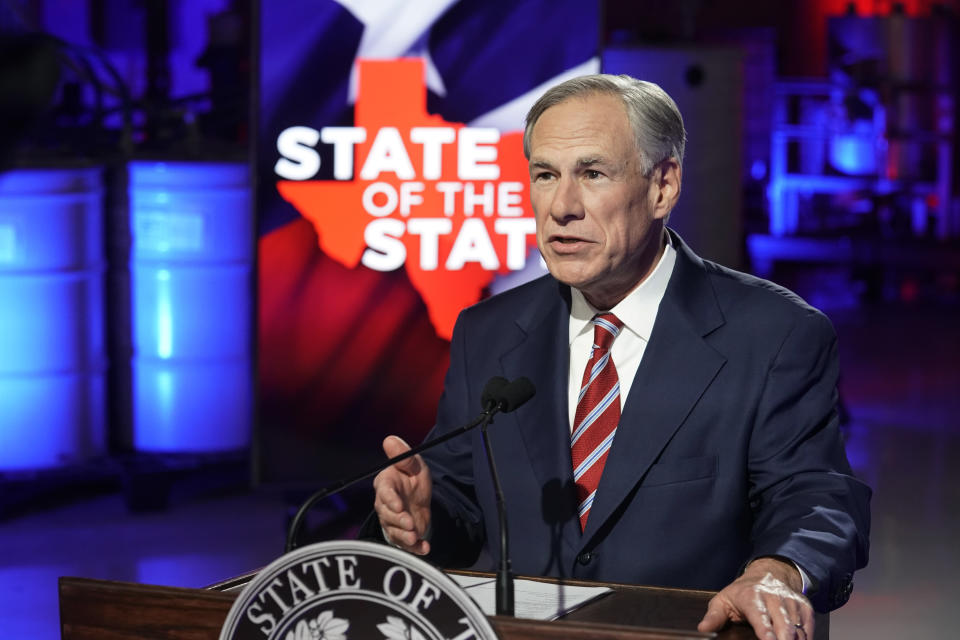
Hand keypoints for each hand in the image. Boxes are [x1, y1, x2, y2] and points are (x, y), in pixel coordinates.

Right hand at [372, 436, 431, 554]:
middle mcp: (385, 505)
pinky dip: (416, 548)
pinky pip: (406, 544)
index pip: (384, 493)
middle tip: (410, 524)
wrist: (420, 498)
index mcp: (386, 485)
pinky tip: (425, 548)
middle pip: (387, 515)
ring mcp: (392, 522)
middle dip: (398, 520)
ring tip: (415, 537)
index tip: (398, 505)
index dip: (390, 500)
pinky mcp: (402, 535)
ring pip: (394, 531)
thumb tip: (390, 439)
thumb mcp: (413, 464)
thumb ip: (403, 455)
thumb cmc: (412, 478)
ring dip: (404, 536)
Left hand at [698, 557, 813, 639]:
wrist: (768, 573)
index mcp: (751, 596)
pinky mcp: (804, 606)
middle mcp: (773, 597)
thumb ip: (714, 616)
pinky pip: (809, 626)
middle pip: (783, 624)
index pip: (760, 615)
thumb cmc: (743, 592)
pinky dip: (805, 637)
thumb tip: (704, 629)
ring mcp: (791, 601)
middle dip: (783, 639)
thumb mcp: (723, 600)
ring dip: (796, 639)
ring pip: (798, 627)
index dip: (765, 630)